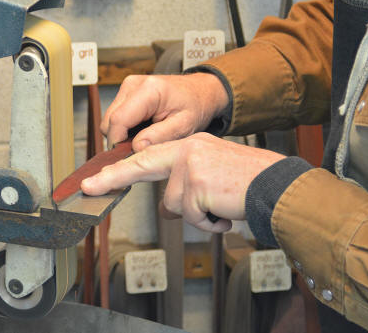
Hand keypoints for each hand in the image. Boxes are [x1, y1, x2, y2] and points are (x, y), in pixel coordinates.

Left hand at [81, 133, 284, 231]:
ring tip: (220, 207)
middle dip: (112, 178)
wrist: (279, 186)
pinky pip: (191, 215)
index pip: (147, 155)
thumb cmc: (247, 184)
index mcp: (189, 145)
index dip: (121, 168)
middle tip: (88, 188)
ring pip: (174, 204)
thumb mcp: (210, 180)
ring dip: (197, 215)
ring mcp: (191, 163)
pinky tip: (225, 213)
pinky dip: (208, 223)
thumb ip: (184, 188)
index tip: (97, 177)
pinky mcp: (197, 181)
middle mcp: (187, 149)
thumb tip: (166, 207)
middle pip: (141, 164)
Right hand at [101, 73, 228, 150]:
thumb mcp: (184, 126)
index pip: (118, 120)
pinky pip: (115, 115)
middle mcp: (133, 84)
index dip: (118, 142)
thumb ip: (159, 137)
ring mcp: (128, 86)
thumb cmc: (195, 105)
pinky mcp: (126, 91)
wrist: (200, 90)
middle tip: (140, 148)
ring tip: (144, 136)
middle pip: (109, 120)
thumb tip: (136, 148)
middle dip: (120, 139)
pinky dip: (124, 126)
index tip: (126, 157)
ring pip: (109, 119)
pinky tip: (141, 128)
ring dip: (122, 133)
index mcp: (149, 90)